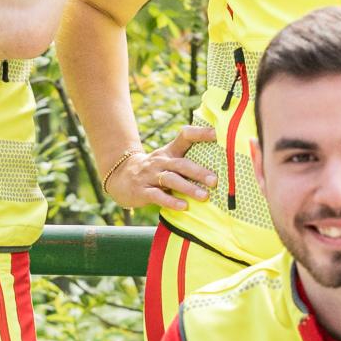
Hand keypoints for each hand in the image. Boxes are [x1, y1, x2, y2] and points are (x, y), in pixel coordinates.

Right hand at [100, 121, 221, 213]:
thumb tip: (220, 168)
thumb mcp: (168, 160)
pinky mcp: (142, 190)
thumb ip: (187, 161)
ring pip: (171, 179)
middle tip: (215, 180)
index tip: (217, 134)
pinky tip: (183, 206)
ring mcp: (150, 175)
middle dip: (198, 172)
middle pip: (181, 164)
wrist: (120, 177)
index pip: (185, 136)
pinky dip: (171, 201)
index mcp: (169, 151)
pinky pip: (157, 195)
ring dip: (188, 188)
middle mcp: (160, 161)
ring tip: (204, 196)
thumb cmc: (154, 170)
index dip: (200, 133)